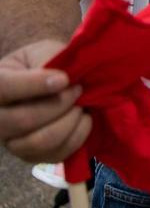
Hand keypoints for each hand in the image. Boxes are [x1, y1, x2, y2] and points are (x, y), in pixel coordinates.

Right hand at [0, 40, 89, 163]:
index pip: (2, 88)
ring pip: (39, 141)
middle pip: (23, 120)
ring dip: (69, 121)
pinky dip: (78, 135)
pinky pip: (55, 154)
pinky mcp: (31, 156)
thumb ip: (49, 62)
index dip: (33, 85)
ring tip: (81, 105)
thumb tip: (62, 81)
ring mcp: (11, 141)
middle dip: (60, 104)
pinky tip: (83, 119)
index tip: (63, 79)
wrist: (54, 83)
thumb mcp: (44, 52)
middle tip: (78, 89)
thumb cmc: (46, 64)